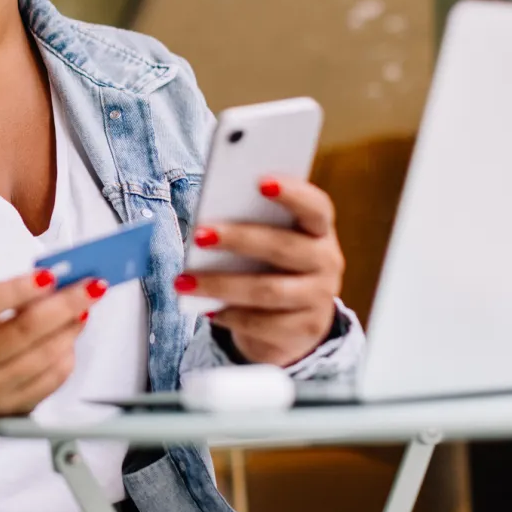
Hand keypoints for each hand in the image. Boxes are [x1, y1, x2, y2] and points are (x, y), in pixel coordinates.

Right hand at [0, 270, 103, 484]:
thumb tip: (48, 282)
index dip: (15, 290)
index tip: (48, 276)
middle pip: (22, 332)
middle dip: (63, 305)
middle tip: (90, 285)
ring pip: (44, 357)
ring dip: (70, 329)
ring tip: (83, 309)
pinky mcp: (14, 414)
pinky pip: (50, 381)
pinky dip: (66, 356)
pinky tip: (69, 339)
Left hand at [176, 175, 344, 366]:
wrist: (293, 324)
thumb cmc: (270, 267)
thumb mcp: (267, 243)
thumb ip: (250, 226)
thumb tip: (209, 221)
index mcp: (318, 230)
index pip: (315, 207)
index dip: (292, 193)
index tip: (260, 181)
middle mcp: (327, 261)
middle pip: (284, 247)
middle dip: (238, 239)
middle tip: (198, 235)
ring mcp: (320, 298)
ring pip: (268, 290)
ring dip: (220, 284)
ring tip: (184, 281)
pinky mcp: (305, 330)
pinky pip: (263, 323)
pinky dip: (230, 315)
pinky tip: (206, 309)